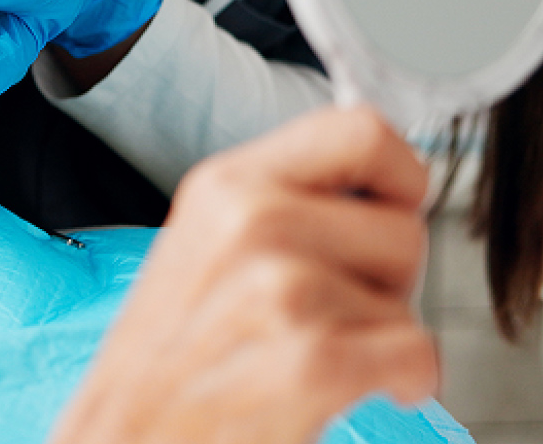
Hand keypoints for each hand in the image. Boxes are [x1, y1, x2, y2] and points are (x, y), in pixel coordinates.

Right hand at [51, 108, 436, 443]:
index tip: (391, 208)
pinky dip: (402, 383)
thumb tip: (372, 186)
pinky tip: (346, 387)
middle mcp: (252, 222)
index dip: (399, 173)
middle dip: (387, 277)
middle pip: (402, 224)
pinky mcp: (311, 360)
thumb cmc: (164, 357)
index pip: (359, 129)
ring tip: (314, 350)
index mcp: (224, 185)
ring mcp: (281, 289)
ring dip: (380, 335)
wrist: (125, 436)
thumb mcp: (202, 242)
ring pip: (408, 298)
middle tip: (332, 308)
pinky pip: (416, 355)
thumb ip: (277, 200)